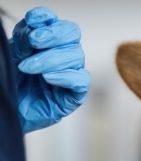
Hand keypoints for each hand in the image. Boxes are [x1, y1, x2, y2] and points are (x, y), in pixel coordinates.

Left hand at [9, 7, 89, 132]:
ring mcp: (69, 75)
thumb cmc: (8, 83)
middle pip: (72, 34)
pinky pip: (81, 81)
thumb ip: (24, 39)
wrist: (5, 108)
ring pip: (76, 56)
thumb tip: (36, 28)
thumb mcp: (11, 55)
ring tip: (29, 68)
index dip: (47, 19)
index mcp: (46, 43)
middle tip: (33, 42)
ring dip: (51, 59)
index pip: (56, 22)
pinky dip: (65, 76)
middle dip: (53, 35)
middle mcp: (61, 56)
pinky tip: (48, 78)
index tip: (32, 22)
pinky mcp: (73, 96)